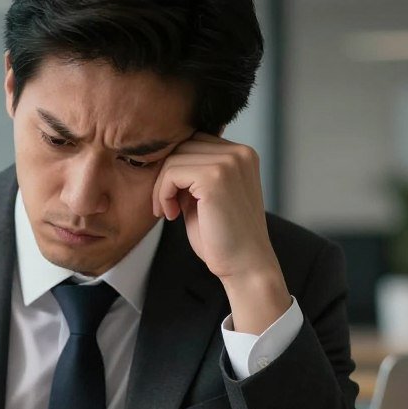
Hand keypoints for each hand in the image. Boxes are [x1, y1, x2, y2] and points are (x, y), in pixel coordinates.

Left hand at [151, 132, 290, 333]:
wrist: (245, 266)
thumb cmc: (224, 237)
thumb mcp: (205, 197)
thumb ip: (192, 174)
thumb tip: (164, 157)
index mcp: (241, 154)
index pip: (194, 142)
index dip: (175, 168)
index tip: (172, 198)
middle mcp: (240, 152)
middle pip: (182, 145)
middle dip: (165, 176)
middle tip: (165, 206)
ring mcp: (230, 162)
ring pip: (174, 158)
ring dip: (162, 187)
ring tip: (169, 211)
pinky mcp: (215, 177)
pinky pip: (172, 172)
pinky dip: (163, 194)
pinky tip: (172, 215)